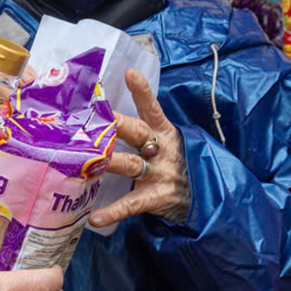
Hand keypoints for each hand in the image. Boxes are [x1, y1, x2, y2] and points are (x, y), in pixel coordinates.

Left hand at [91, 70, 190, 227]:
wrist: (207, 197)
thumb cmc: (177, 164)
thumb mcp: (166, 142)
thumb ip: (141, 131)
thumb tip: (104, 116)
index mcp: (163, 132)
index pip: (152, 108)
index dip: (142, 91)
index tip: (130, 73)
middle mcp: (160, 150)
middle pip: (136, 132)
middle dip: (116, 123)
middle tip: (96, 116)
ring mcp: (158, 174)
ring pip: (129, 164)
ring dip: (108, 162)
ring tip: (84, 161)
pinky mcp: (155, 198)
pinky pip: (130, 205)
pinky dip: (112, 212)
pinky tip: (94, 218)